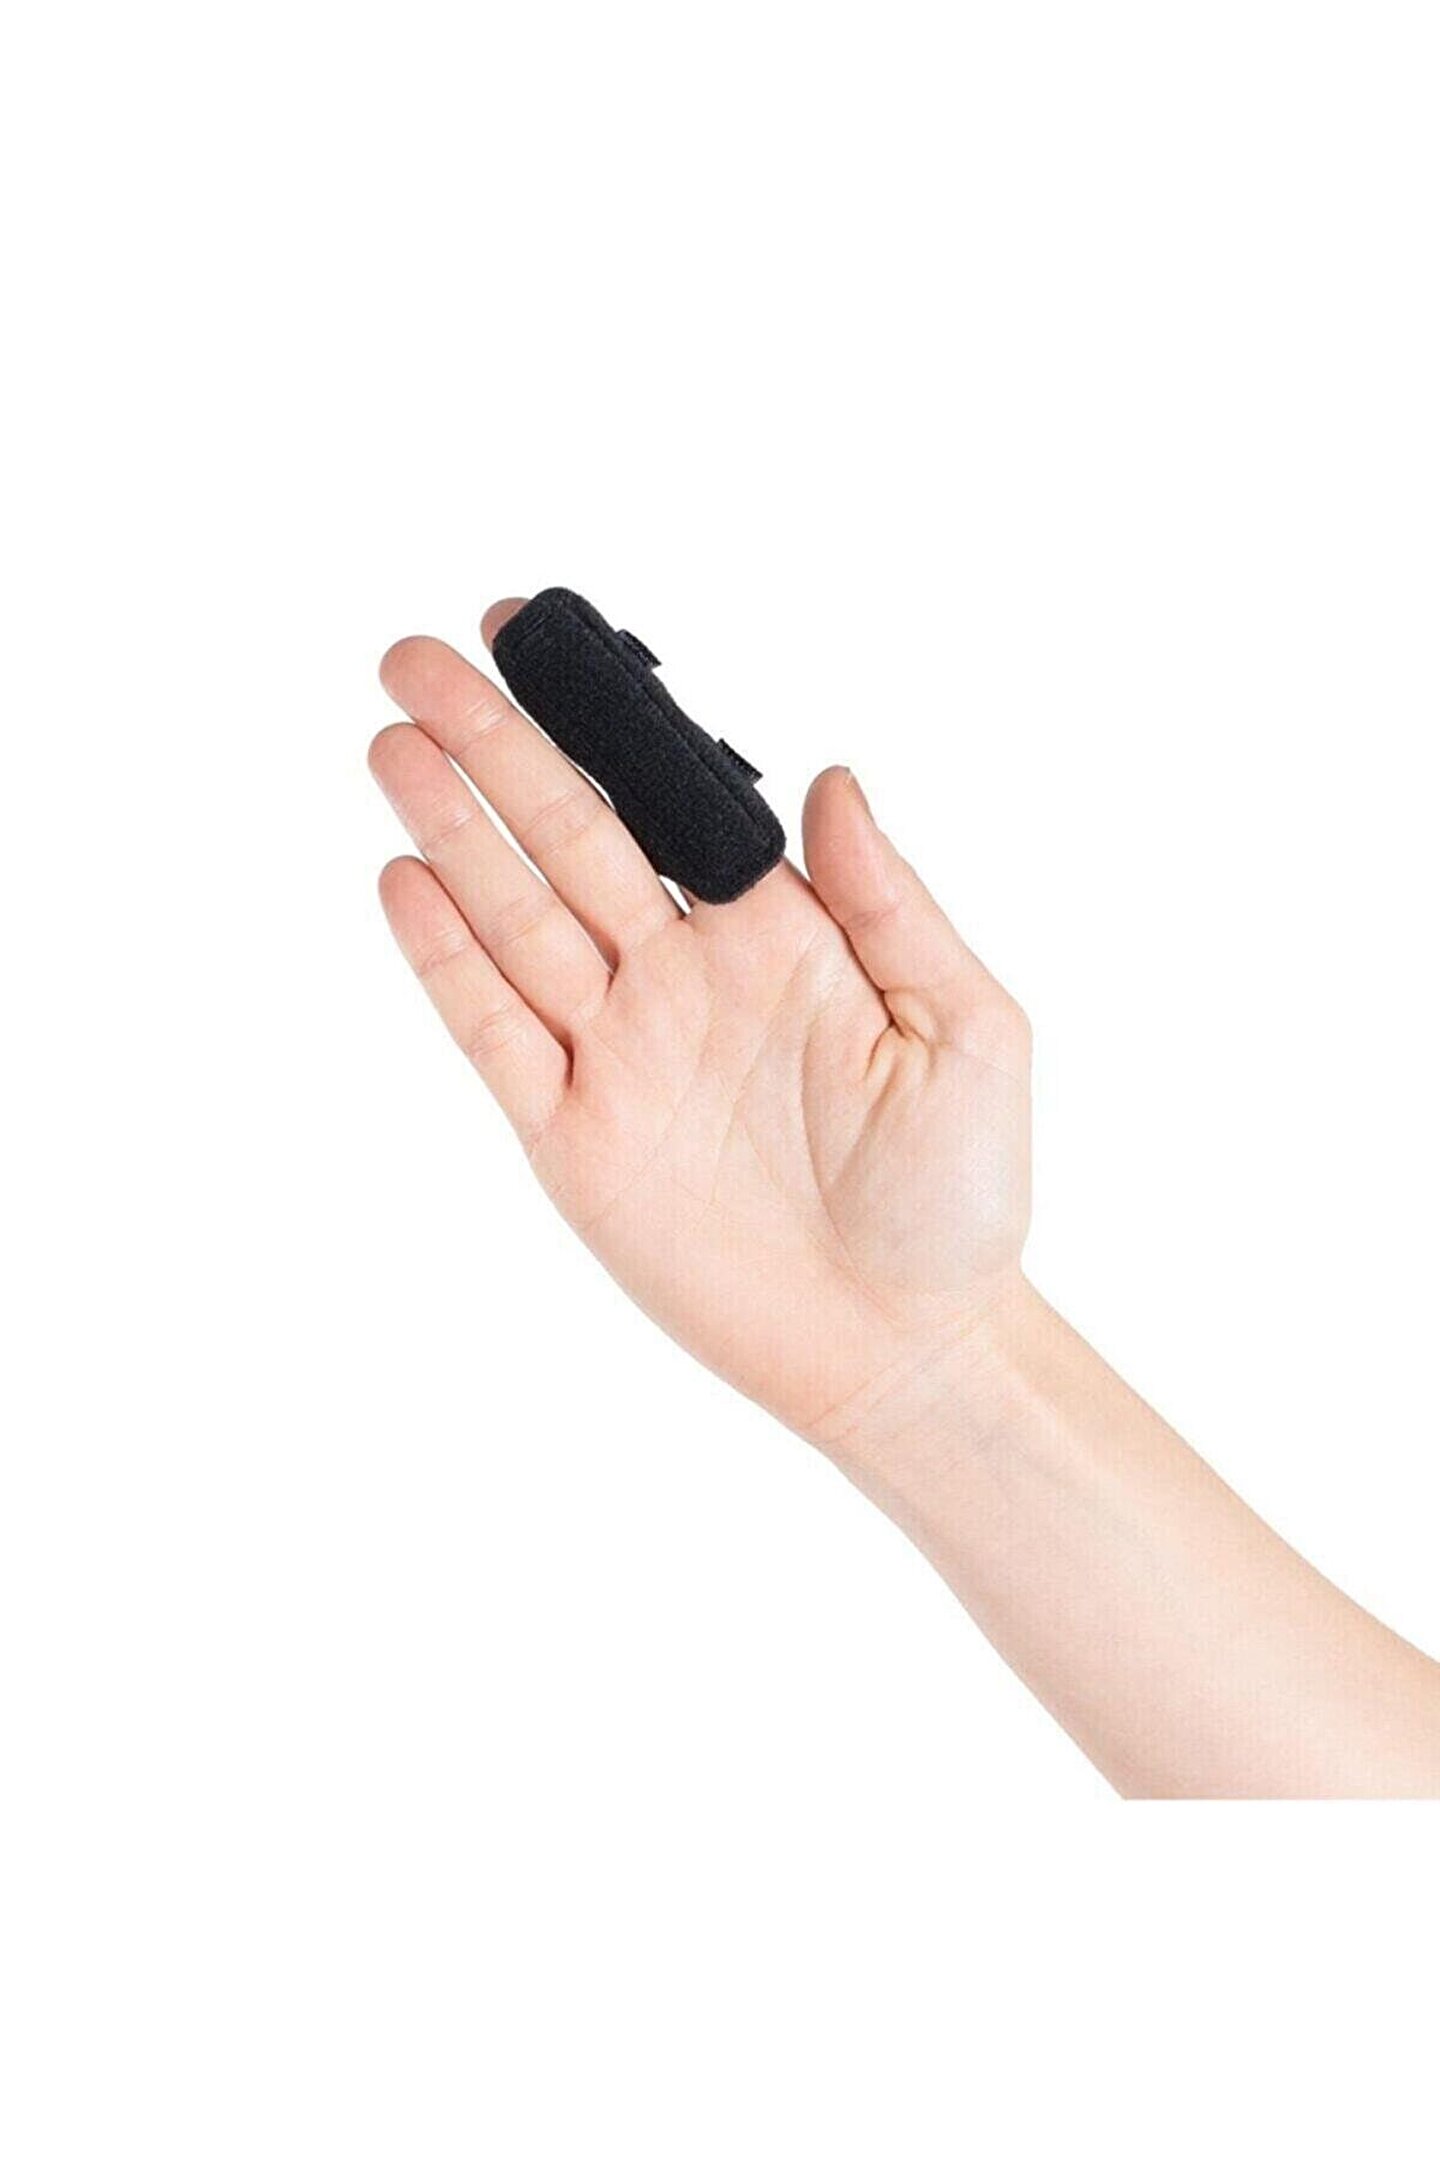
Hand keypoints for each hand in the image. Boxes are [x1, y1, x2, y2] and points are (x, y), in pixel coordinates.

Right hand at [370, 604, 1030, 1441]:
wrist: (906, 1346)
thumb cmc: (958, 1195)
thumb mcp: (967, 1030)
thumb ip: (891, 904)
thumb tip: (832, 776)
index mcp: (776, 936)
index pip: (664, 800)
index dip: (597, 720)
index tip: (532, 634)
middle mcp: (682, 979)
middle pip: (568, 838)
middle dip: (494, 748)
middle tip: (416, 660)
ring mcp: (621, 1055)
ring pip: (517, 919)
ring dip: (454, 831)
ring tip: (394, 744)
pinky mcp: (575, 1139)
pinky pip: (496, 1035)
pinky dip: (449, 962)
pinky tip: (407, 880)